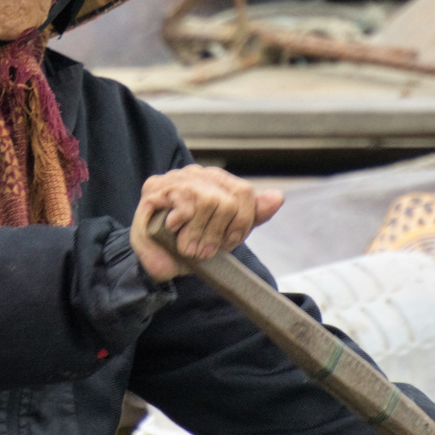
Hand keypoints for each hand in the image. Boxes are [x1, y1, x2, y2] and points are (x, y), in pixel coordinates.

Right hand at [129, 166, 283, 281]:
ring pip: (208, 201)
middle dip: (218, 234)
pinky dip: (182, 224)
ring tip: (188, 248)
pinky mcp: (156, 187)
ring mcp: (177, 178)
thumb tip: (278, 197)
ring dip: (198, 233)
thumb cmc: (193, 244)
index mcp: (218, 182)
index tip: (229, 243)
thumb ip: (251, 216)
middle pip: (228, 200)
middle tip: (205, 252)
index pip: (244, 192)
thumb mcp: (228, 234)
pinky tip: (174, 230)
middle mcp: (199, 175)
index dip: (241, 221)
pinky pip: (183, 203)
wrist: (158, 260)